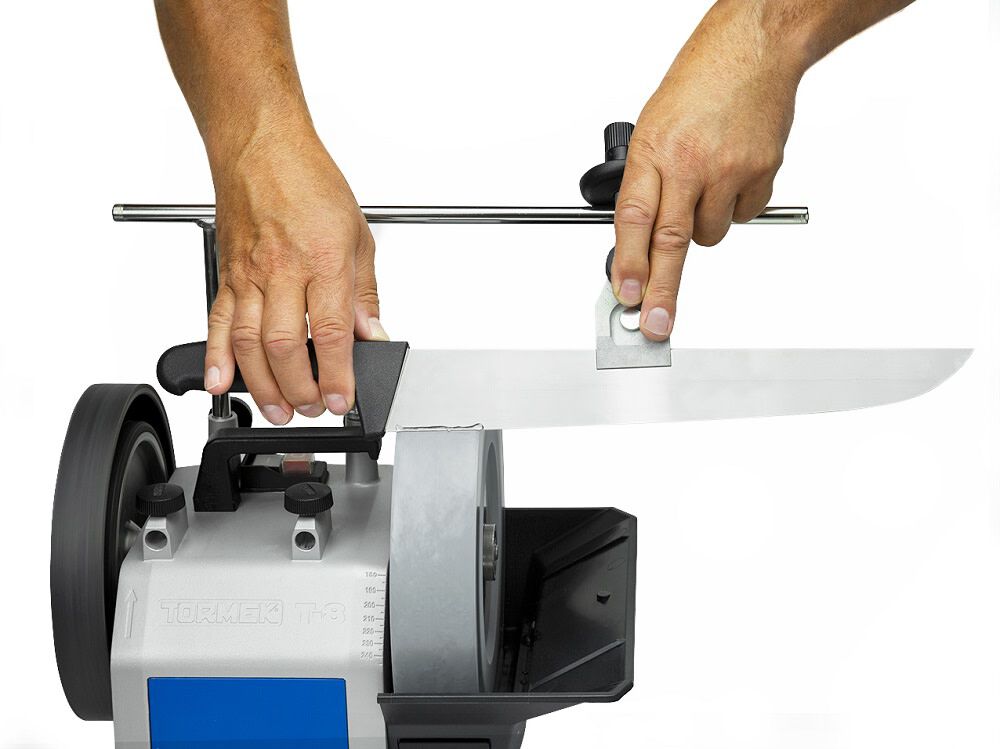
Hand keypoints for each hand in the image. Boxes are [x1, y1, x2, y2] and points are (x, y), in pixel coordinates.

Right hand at [204, 126, 385, 423]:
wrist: (261, 146)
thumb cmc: (310, 182)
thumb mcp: (359, 236)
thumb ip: (364, 294)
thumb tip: (372, 335)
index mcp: (323, 260)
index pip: (331, 332)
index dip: (337, 374)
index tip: (342, 399)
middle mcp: (282, 270)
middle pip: (285, 346)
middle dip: (299, 389)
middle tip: (312, 410)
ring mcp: (248, 275)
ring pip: (249, 343)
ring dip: (263, 385)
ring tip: (280, 410)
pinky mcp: (226, 275)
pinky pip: (217, 323)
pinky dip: (216, 358)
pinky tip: (221, 384)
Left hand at [611, 2, 803, 339]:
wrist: (756, 49)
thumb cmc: (701, 84)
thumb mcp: (654, 128)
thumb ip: (646, 183)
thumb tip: (635, 239)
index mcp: (655, 150)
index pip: (633, 218)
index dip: (628, 263)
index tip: (625, 294)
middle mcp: (691, 162)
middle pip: (671, 242)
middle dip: (662, 291)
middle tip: (656, 325)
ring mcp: (730, 170)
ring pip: (709, 236)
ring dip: (701, 228)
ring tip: (704, 186)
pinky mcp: (763, 175)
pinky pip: (742, 217)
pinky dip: (733, 209)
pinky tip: (731, 176)